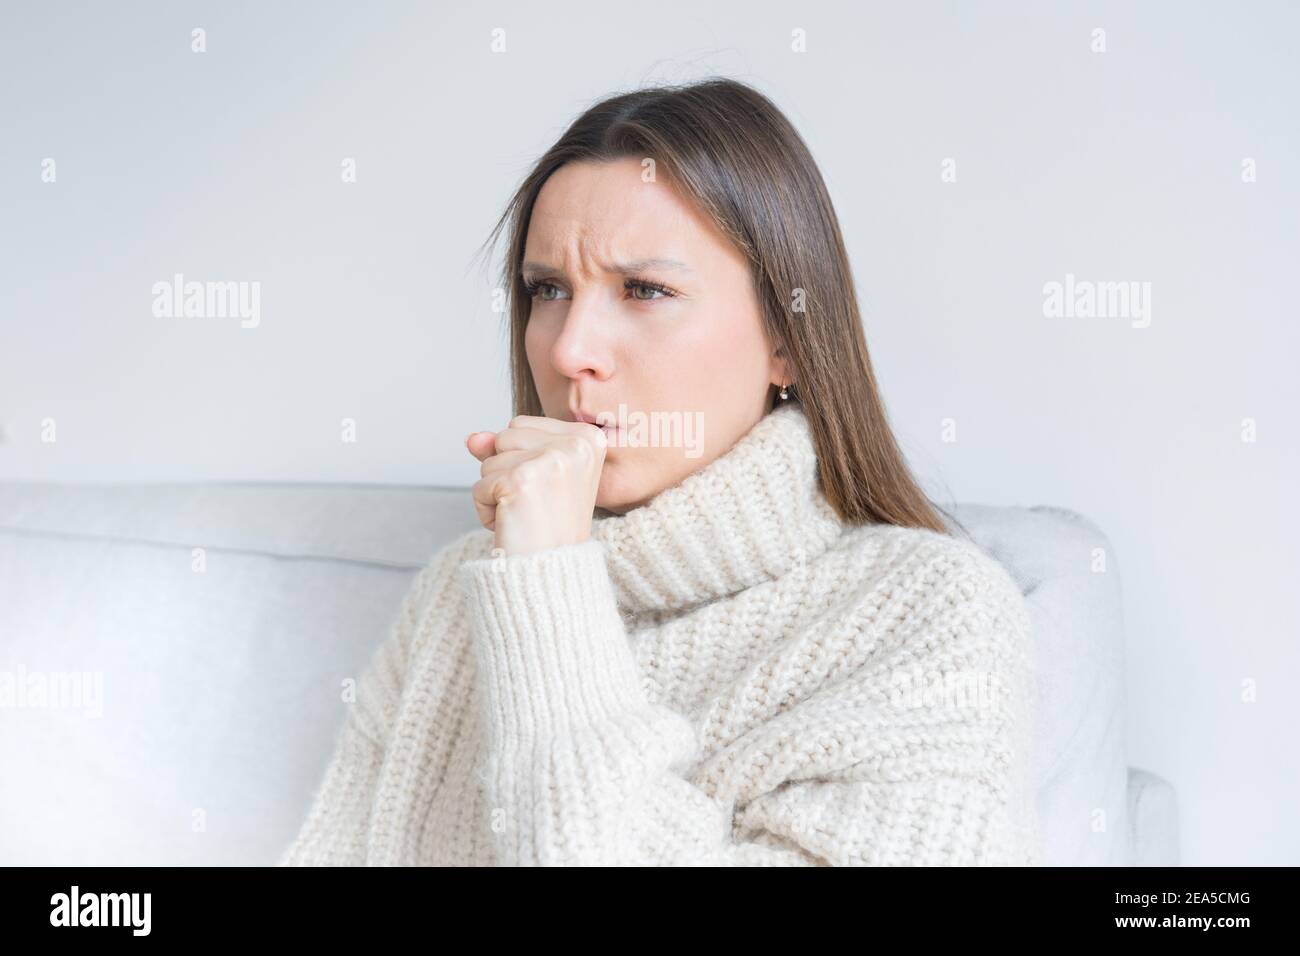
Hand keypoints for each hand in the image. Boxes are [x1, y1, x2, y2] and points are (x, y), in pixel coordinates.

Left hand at [465, 415, 607, 556]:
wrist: (553, 574)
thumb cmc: (548, 528)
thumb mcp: (534, 476)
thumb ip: (503, 449)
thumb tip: (472, 438)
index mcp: (589, 438)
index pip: (519, 425)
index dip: (520, 460)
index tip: (547, 489)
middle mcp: (577, 445)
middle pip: (504, 436)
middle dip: (506, 471)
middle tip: (536, 504)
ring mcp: (552, 461)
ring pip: (489, 460)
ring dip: (496, 491)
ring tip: (526, 514)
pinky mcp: (523, 480)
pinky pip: (480, 485)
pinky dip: (486, 510)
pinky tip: (514, 525)